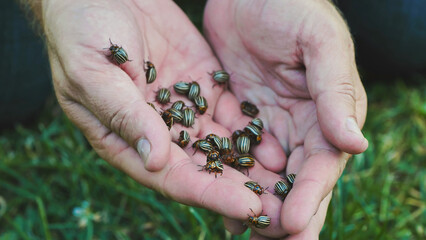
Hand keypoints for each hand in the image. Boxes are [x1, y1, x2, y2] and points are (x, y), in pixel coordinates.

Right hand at [41, 0, 286, 223]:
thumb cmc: (80, 30)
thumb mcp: (92, 72)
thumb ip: (124, 115)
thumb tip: (155, 159)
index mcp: (124, 139)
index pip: (173, 176)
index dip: (211, 193)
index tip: (248, 207)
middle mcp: (159, 132)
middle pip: (205, 170)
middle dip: (242, 191)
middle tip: (283, 210)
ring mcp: (184, 109)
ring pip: (223, 147)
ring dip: (254, 169)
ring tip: (291, 186)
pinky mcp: (203, 86)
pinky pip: (232, 114)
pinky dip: (254, 133)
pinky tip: (279, 146)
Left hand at [204, 0, 367, 237]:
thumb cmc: (292, 6)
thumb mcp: (319, 42)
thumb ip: (336, 91)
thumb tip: (356, 144)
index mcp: (328, 112)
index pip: (321, 163)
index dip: (309, 195)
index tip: (294, 225)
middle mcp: (301, 125)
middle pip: (295, 179)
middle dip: (286, 214)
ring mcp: (268, 124)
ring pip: (264, 173)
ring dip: (256, 204)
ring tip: (243, 233)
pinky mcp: (239, 117)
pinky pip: (236, 153)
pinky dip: (231, 177)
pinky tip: (220, 199)